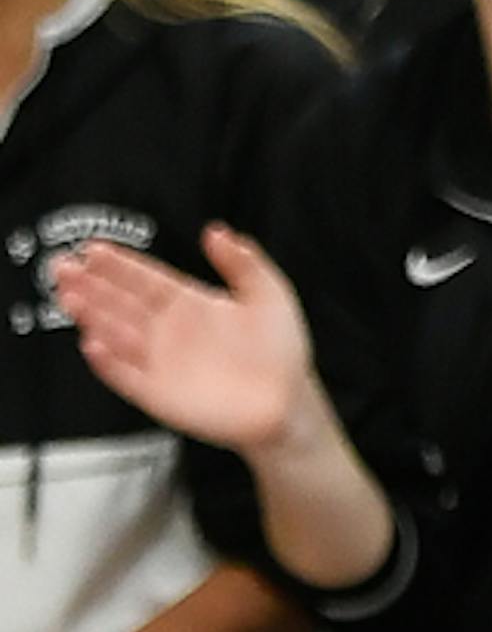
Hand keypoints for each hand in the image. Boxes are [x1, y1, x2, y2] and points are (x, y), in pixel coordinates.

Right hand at [53, 220, 316, 450]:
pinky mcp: (160, 396)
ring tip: (68, 297)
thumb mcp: (267, 292)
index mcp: (188, 303)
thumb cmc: (280, 348)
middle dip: (91, 285)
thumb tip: (215, 230)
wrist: (288, 402)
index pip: (144, 279)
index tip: (93, 248)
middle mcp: (167, 331)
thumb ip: (242, 261)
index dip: (119, 265)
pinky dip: (109, 363)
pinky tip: (92, 344)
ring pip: (117, 335)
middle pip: (120, 303)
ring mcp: (161, 363)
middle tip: (62, 267)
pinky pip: (128, 378)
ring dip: (93, 316)